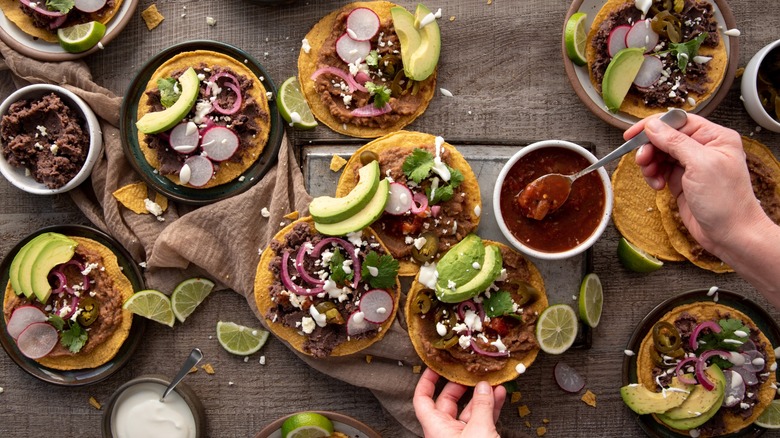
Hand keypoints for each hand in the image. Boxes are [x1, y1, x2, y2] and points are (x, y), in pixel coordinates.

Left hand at [413, 368, 505, 437]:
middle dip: (459, 386)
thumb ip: (481, 406)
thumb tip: (483, 387)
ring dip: (480, 396)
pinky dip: (489, 408)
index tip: (434, 367)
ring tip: (490, 382)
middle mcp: (445, 432)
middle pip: (446, 402)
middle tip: (468, 373)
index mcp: (435, 428)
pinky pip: (480, 420)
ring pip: (467, 411)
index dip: (426, 382)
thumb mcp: (479, 430)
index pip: (422, 399)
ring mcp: (460, 437)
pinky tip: (498, 396)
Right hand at [628, 113, 764, 253]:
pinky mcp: (682, 181)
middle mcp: (703, 148)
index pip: (678, 121)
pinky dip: (654, 177)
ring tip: (651, 176)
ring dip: (650, 164)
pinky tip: (657, 186)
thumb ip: (675, 142)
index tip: (633, 134)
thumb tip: (653, 126)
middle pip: (665, 138)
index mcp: (715, 137)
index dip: (654, 126)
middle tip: (642, 160)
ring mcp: (691, 166)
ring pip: (660, 154)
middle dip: (650, 148)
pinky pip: (660, 171)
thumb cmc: (726, 201)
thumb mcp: (700, 165)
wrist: (730, 234)